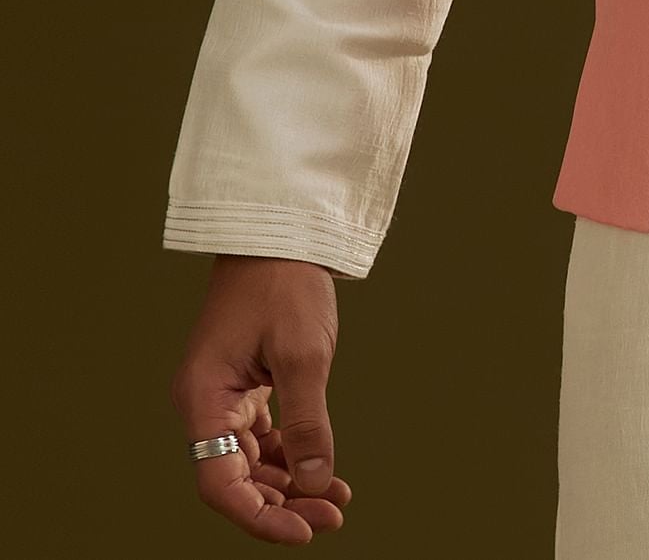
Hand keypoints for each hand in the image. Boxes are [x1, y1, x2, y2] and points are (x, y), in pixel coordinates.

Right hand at [170, 254, 351, 541]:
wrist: (279, 229)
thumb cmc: (284, 282)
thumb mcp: (304, 353)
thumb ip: (308, 421)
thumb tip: (315, 482)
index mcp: (203, 398)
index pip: (221, 483)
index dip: (260, 516)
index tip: (304, 531)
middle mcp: (204, 403)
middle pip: (236, 478)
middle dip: (282, 504)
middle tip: (331, 517)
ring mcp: (222, 395)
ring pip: (251, 462)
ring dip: (290, 484)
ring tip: (335, 500)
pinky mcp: (243, 385)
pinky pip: (261, 437)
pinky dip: (290, 455)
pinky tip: (322, 469)